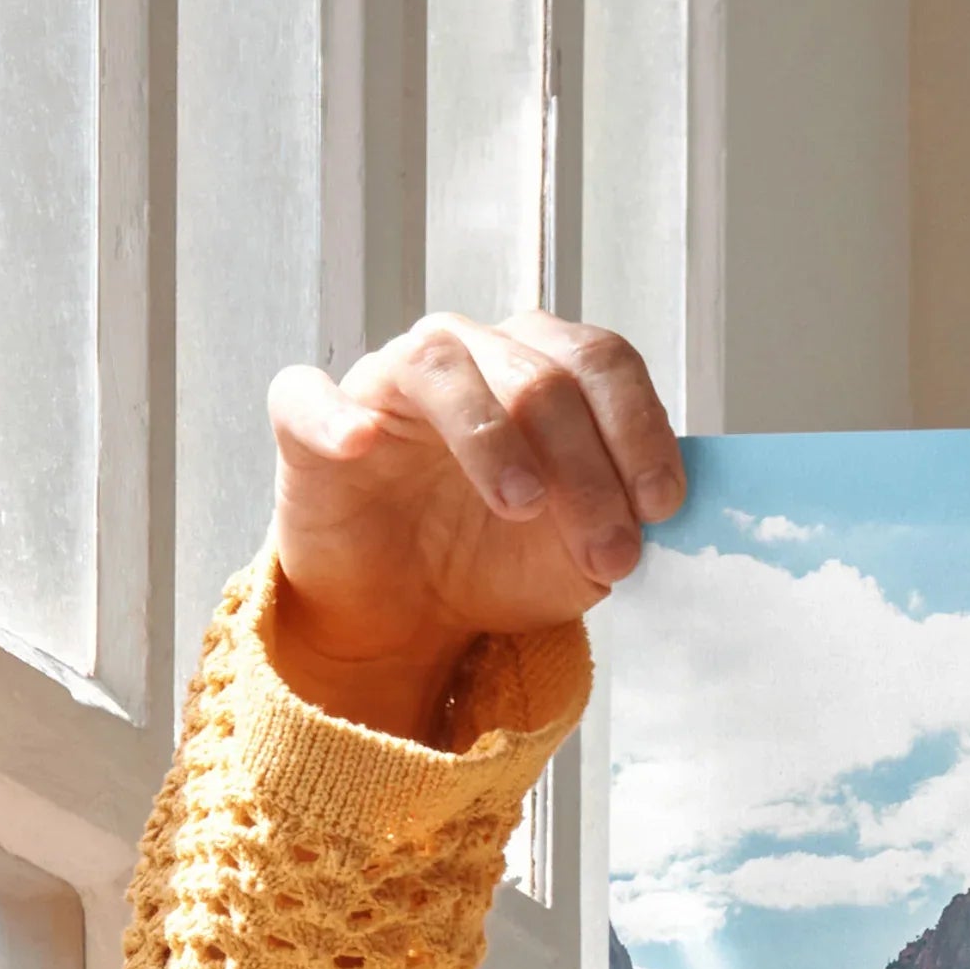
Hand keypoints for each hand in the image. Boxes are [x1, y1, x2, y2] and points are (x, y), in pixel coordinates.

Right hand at [263, 313, 682, 741]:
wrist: (409, 612)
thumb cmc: (497, 560)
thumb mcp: (582, 555)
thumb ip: (624, 521)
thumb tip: (661, 512)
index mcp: (542, 370)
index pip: (601, 363)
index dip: (639, 428)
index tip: (661, 506)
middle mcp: (469, 356)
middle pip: (538, 376)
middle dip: (587, 468)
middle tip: (609, 551)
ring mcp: (388, 382)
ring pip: (441, 366)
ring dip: (492, 436)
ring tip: (523, 505)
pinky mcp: (310, 423)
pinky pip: (308, 396)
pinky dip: (334, 415)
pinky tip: (361, 444)